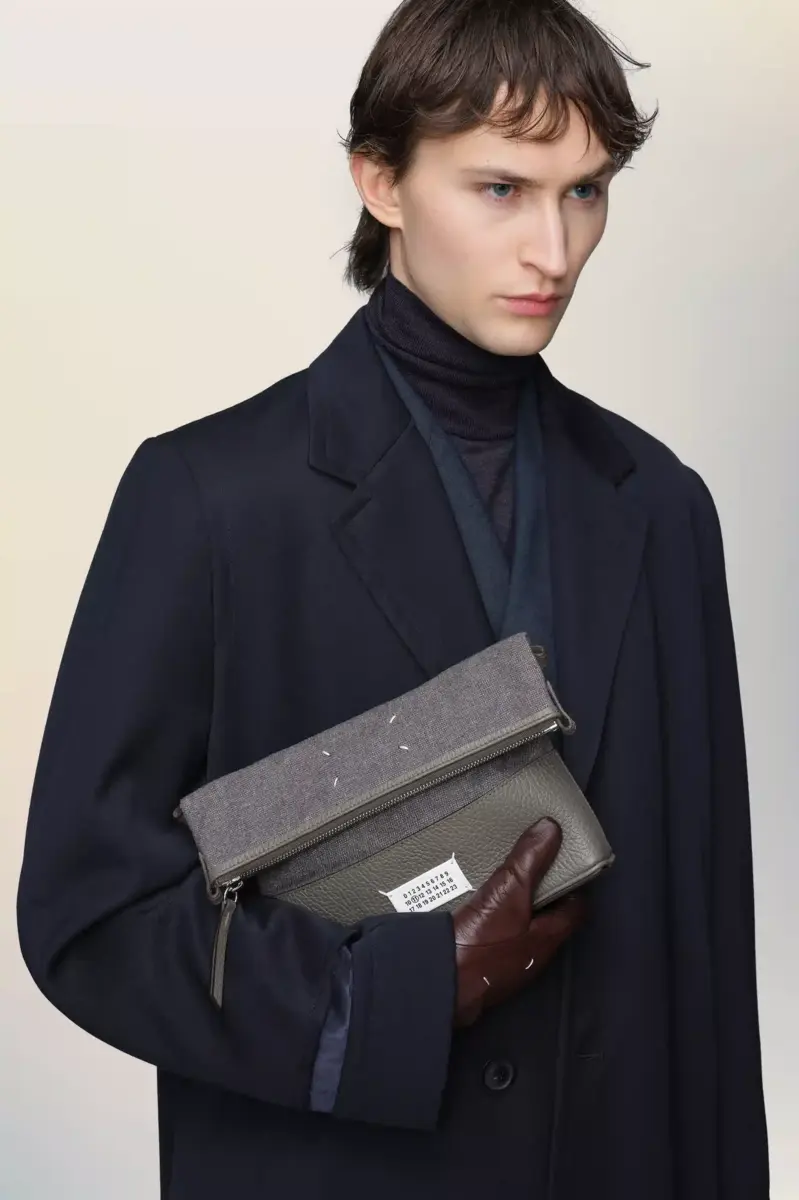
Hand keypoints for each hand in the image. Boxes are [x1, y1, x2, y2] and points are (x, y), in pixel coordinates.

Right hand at [451, 817, 586, 1026]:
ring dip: (515, 909)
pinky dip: (492, 921)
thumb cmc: (479, 949)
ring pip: (521, 929)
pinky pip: (496, 938)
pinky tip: (474, 909)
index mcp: (548, 938)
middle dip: (541, 894)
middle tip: (531, 869)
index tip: (569, 865)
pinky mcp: (484, 967)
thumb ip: (528, 862)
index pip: (576, 909)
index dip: (576, 885)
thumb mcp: (507, 894)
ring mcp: (509, 965)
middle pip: (548, 919)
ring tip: (501, 883)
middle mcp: (533, 955)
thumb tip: (550, 831)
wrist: (440, 984)